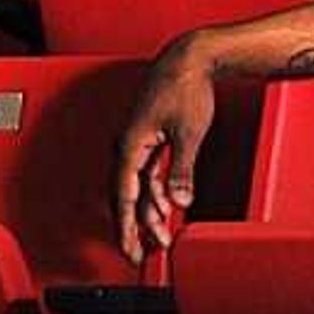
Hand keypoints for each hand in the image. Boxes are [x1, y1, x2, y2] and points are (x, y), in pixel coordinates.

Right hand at [112, 51, 216, 261]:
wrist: (189, 58)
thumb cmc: (185, 87)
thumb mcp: (188, 133)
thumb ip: (181, 170)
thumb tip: (178, 200)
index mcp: (130, 145)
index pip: (124, 197)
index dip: (126, 228)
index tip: (130, 250)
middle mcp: (128, 145)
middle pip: (125, 197)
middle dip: (133, 228)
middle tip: (140, 255)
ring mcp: (137, 142)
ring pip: (138, 187)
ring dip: (148, 213)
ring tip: (159, 238)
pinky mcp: (149, 138)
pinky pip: (146, 174)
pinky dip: (154, 193)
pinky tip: (165, 208)